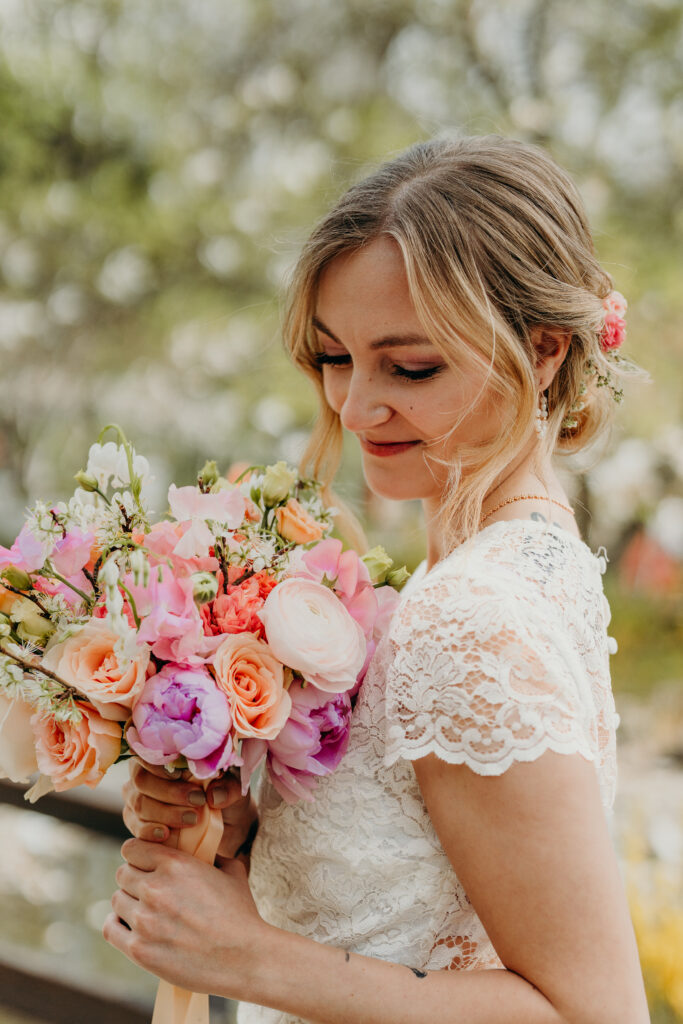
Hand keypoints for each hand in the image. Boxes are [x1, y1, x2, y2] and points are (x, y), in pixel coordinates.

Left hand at [104, 838, 268, 998]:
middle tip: (146, 890)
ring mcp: (144, 919)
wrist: (243, 957)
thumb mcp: (231, 871)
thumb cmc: (240, 914)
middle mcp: (155, 888)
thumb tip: (204, 850)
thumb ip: (211, 856)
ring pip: (117, 900)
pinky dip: (116, 924)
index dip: (138, 855)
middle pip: (122, 874)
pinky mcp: (139, 949)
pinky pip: (110, 928)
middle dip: (134, 879)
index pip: (132, 849)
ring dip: (128, 903)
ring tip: (142, 909)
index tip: (144, 864)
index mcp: (175, 864)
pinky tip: (127, 925)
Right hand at [122, 759, 257, 857]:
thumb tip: (214, 796)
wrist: (227, 824)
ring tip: (193, 819)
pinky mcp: (137, 821)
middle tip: (197, 800)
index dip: (160, 764)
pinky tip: (165, 834)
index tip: (181, 775)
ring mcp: (137, 797)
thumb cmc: (225, 793)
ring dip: (165, 812)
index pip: (149, 751)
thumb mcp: (234, 786)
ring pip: (139, 803)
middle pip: (141, 779)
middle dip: (169, 791)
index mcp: (165, 753)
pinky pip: (135, 825)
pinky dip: (149, 830)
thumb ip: (228, 787)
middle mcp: (144, 772)